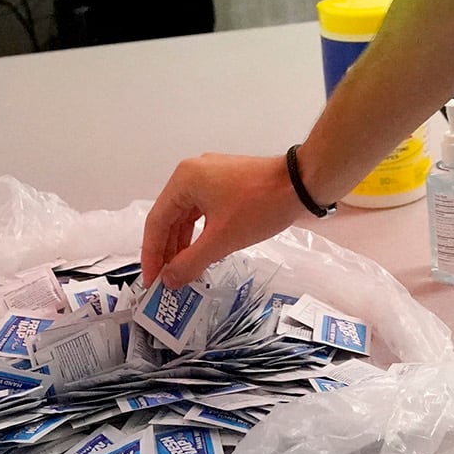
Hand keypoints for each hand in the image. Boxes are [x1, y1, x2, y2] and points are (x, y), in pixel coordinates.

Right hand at [140, 153, 306, 289]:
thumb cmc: (258, 208)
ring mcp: (211, 175)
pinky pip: (204, 210)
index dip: (152, 255)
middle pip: (170, 217)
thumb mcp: (221, 240)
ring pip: (188, 215)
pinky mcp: (227, 181)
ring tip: (182, 272)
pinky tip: (201, 253)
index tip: (151, 282)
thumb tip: (168, 281)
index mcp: (184, 180)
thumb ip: (189, 262)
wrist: (302, 183)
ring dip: (184, 243)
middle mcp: (192, 172)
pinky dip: (201, 233)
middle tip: (166, 281)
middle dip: (168, 251)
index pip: (157, 222)